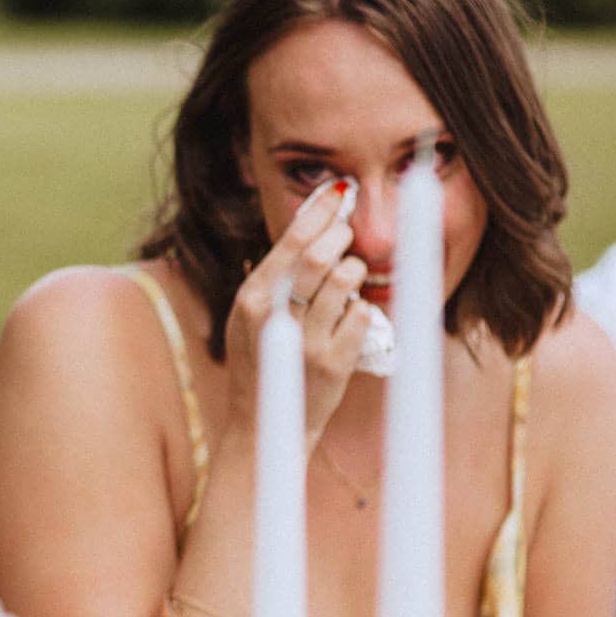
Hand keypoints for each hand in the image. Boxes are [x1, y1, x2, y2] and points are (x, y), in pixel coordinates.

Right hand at [225, 178, 375, 448]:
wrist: (264, 424)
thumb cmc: (261, 360)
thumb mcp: (252, 314)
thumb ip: (275, 273)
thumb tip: (311, 218)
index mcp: (252, 298)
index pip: (294, 239)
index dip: (324, 209)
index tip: (344, 192)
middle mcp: (275, 317)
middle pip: (323, 254)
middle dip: (344, 237)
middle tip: (348, 237)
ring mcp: (304, 341)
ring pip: (347, 279)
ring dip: (356, 271)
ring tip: (350, 277)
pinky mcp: (333, 364)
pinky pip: (363, 315)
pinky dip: (364, 308)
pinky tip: (353, 314)